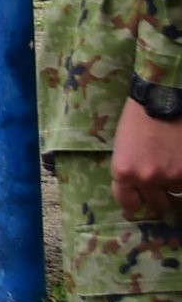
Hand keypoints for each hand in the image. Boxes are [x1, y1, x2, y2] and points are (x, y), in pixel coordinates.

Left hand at [114, 100, 181, 221]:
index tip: (140, 202)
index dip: (136, 203)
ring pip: (177, 192)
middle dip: (158, 195)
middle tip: (161, 183)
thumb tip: (139, 191)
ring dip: (175, 183)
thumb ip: (130, 171)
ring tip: (172, 163)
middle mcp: (148, 178)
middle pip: (157, 204)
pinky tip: (180, 162)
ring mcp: (173, 175)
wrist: (163, 98)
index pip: (129, 204)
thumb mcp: (124, 147)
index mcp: (124, 172)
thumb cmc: (139, 118)